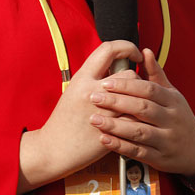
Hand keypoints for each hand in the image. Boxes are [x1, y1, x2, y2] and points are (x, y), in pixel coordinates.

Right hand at [18, 40, 143, 193]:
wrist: (54, 148)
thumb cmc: (64, 120)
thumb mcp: (73, 90)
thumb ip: (93, 78)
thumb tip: (113, 65)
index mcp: (82, 77)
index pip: (109, 49)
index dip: (126, 47)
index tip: (134, 54)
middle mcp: (92, 91)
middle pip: (129, 74)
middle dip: (137, 79)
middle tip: (136, 85)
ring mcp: (103, 111)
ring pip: (136, 97)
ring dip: (140, 99)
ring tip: (135, 103)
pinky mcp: (112, 131)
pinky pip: (135, 119)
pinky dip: (138, 119)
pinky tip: (135, 121)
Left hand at [86, 48, 194, 178]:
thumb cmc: (178, 118)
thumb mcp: (172, 95)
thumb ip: (155, 74)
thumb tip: (144, 50)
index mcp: (172, 101)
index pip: (149, 90)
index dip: (127, 85)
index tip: (105, 82)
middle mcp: (171, 120)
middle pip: (143, 109)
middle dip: (117, 102)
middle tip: (94, 97)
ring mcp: (166, 140)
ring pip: (139, 132)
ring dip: (115, 126)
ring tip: (94, 119)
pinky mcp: (159, 158)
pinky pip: (138, 152)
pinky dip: (120, 146)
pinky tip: (103, 139)